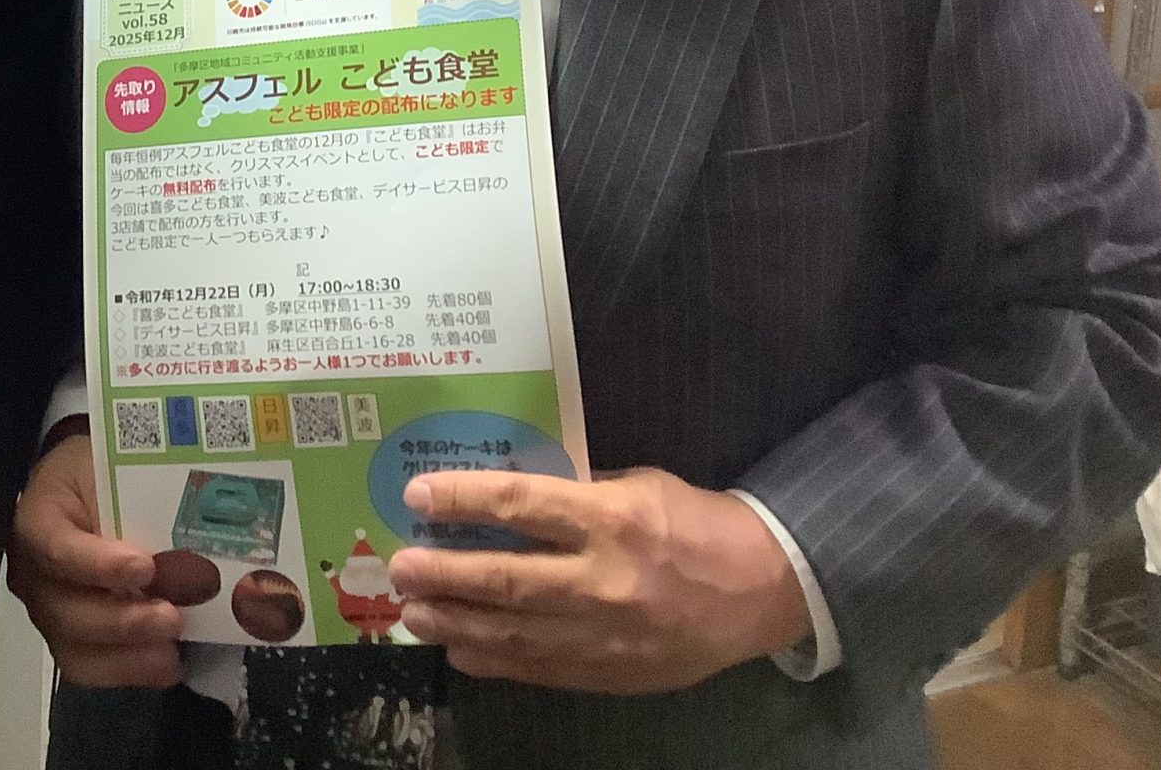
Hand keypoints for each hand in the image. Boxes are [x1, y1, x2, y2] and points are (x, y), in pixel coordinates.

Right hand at [5, 431, 182, 688]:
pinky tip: (169, 663)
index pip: (55, 548)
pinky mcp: (69, 638)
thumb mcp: (111, 467)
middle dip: (122, 622)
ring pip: (75, 650)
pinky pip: (91, 668)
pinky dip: (131, 671)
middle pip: (64, 612)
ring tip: (173, 650)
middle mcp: (32, 573)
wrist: (85, 486)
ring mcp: (48, 611)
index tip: (144, 568)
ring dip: (128, 656)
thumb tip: (193, 528)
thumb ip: (133, 497)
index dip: (97, 565)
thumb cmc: (99, 473)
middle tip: (172, 617)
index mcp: (36, 520)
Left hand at [386, 467, 811, 694]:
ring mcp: (605, 634)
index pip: (521, 504)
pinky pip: (538, 669)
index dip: (463, 500)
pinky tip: (459, 649)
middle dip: (443, 574)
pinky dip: (493, 660)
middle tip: (400, 568)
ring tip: (412, 614)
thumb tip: (507, 495)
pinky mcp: (609, 672)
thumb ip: (576, 494)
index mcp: (612, 520)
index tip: (417, 494)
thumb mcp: (638, 487)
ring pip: (513, 633)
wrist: (761, 592)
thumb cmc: (694, 525)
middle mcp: (603, 580)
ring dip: (455, 624)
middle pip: (505, 579)